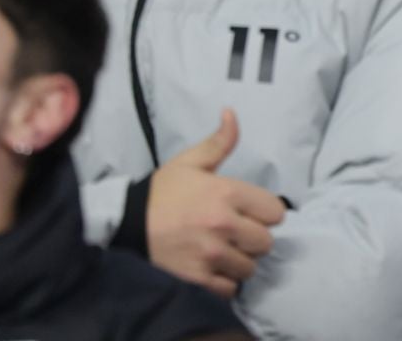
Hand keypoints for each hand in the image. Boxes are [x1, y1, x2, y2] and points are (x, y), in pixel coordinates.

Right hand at [148, 109, 284, 298]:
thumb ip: (218, 142)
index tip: (251, 212)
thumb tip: (231, 113)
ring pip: (250, 267)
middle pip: (266, 242)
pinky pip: (230, 288)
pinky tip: (213, 268)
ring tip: (223, 251)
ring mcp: (211, 255)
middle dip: (254, 237)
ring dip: (240, 261)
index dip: (265, 212)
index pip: (275, 212)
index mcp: (226, 193)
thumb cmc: (162, 192)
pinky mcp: (198, 279)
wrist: (126, 224)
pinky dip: (225, 281)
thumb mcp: (190, 162)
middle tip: (235, 233)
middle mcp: (224, 225)